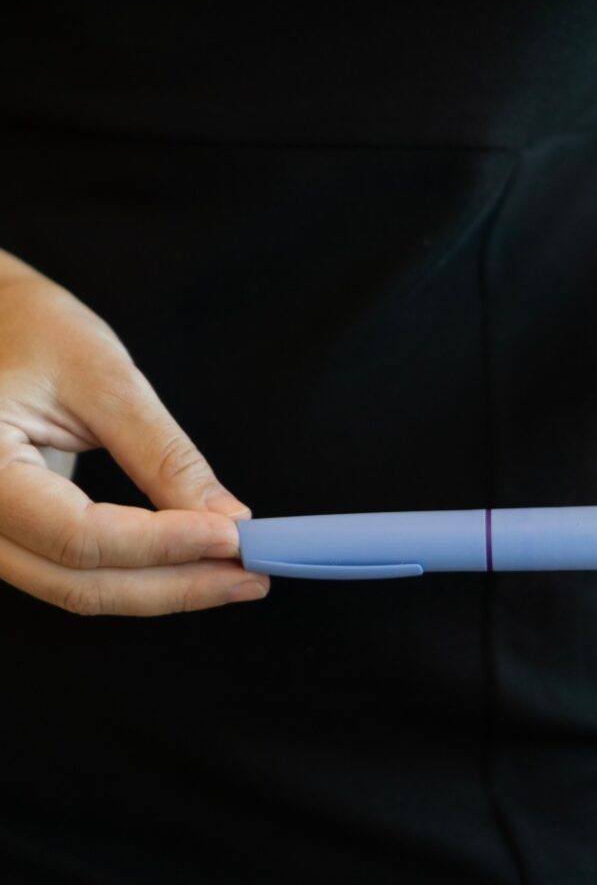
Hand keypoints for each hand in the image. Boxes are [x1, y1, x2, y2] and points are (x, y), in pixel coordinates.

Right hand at [0, 262, 269, 615]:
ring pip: (78, 588)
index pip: (80, 536)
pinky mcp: (16, 533)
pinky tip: (191, 564)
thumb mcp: (102, 378)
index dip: (164, 544)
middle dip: (175, 584)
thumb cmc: (33, 330)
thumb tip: (227, 519)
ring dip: (164, 588)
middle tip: (251, 576)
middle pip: (79, 580)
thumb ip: (162, 454)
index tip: (233, 538)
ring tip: (234, 576)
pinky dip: (139, 571)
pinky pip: (76, 570)